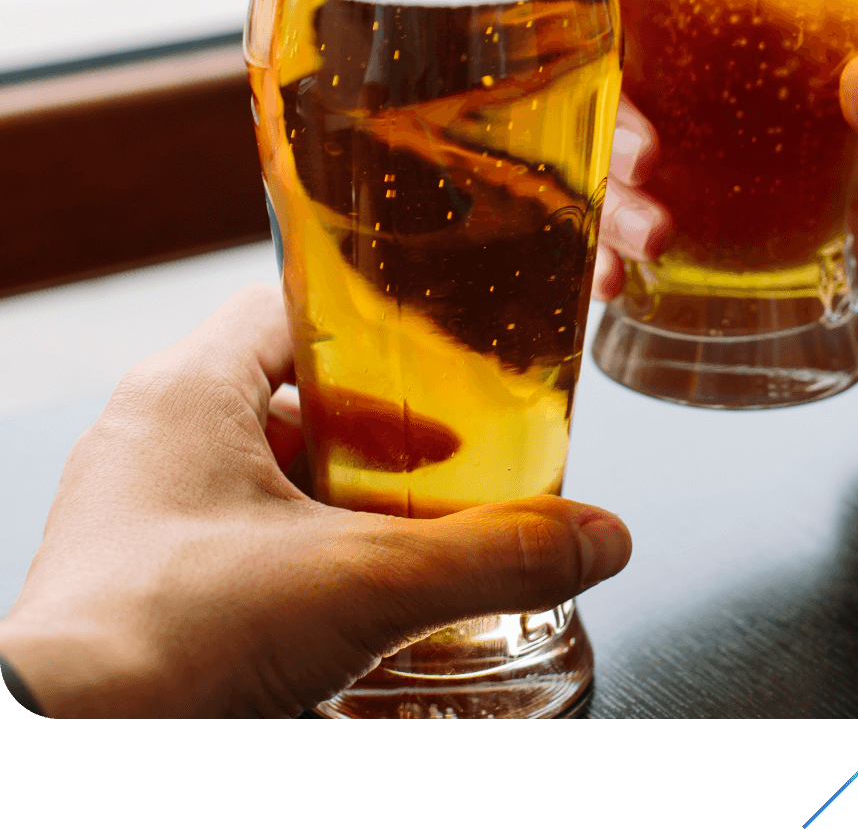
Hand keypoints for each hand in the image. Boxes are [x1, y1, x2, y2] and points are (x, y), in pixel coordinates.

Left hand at [0, 286, 630, 717]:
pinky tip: (332, 589)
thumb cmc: (167, 641)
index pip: (295, 303)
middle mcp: (151, 431)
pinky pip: (224, 523)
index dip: (376, 328)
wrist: (64, 751)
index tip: (434, 366)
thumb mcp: (363, 583)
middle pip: (286, 386)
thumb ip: (492, 555)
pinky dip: (287, 541)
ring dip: (329, 489)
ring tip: (395, 529)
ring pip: (254, 461)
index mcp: (190, 388)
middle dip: (369, 426)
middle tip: (434, 458)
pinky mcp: (130, 569)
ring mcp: (132, 502)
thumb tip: (596, 538)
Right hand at [591, 15, 857, 302]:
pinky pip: (638, 247)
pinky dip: (614, 266)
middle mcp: (694, 103)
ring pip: (616, 183)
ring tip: (648, 243)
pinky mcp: (701, 238)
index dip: (611, 44)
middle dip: (612, 140)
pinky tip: (612, 287)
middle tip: (643, 168)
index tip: (621, 74)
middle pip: (615, 109)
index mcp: (734, 40)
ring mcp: (691, 175)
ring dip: (613, 211)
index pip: (643, 21)